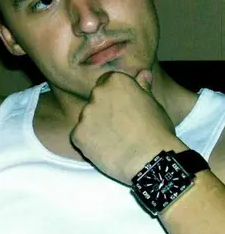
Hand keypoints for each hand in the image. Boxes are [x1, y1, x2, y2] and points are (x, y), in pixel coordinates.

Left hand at [70, 70, 181, 184]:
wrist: (151, 160)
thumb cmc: (157, 131)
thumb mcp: (154, 104)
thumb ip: (143, 87)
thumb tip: (143, 74)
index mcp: (116, 81)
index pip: (107, 82)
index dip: (115, 97)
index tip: (124, 110)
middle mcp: (97, 93)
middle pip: (96, 100)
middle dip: (104, 111)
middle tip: (120, 127)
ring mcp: (86, 114)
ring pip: (87, 119)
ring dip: (96, 127)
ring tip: (114, 141)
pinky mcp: (77, 134)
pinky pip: (79, 136)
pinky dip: (89, 143)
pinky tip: (106, 150)